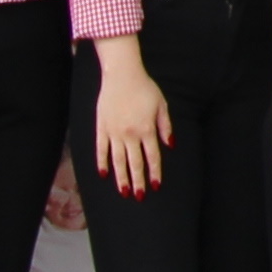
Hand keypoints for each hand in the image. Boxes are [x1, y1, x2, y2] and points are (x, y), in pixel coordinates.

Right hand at [90, 44, 172, 195]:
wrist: (122, 74)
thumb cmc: (144, 88)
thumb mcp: (161, 105)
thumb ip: (165, 126)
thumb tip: (170, 145)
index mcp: (146, 129)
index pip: (152, 157)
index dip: (155, 172)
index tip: (156, 186)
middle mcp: (130, 134)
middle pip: (135, 163)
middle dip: (138, 181)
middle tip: (139, 196)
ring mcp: (114, 132)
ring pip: (118, 160)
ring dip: (121, 177)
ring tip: (124, 192)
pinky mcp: (101, 128)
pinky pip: (101, 149)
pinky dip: (102, 162)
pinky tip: (104, 174)